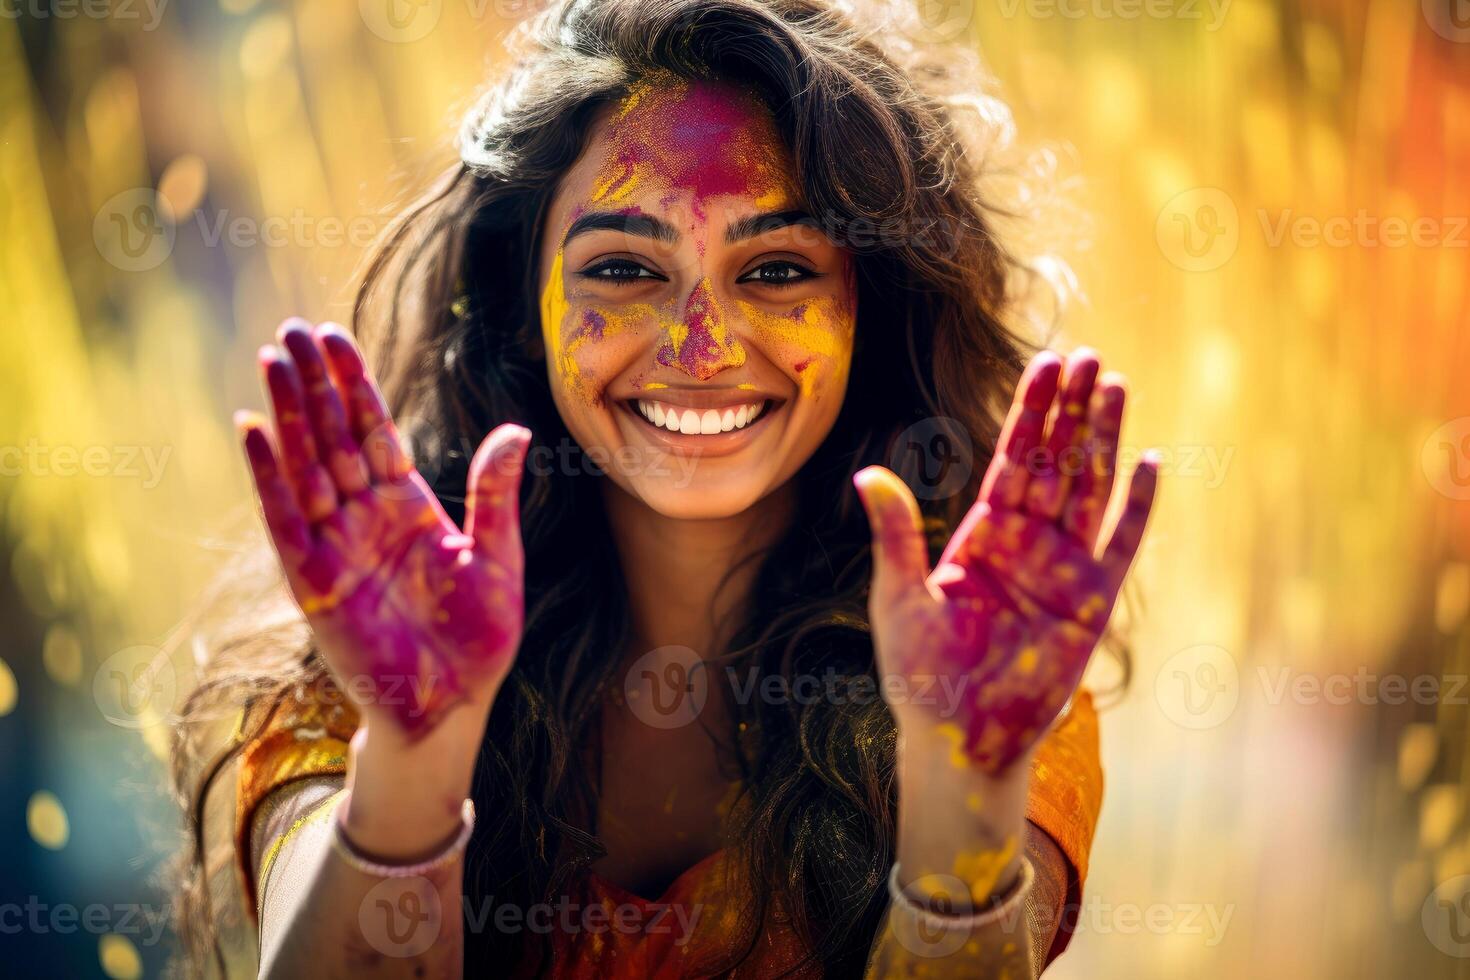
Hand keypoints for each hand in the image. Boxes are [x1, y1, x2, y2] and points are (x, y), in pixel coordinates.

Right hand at [236, 319, 530, 739]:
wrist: (453, 705)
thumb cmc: (478, 638)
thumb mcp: (497, 556)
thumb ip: (494, 494)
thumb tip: (514, 431)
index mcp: (407, 506)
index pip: (374, 431)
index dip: (353, 385)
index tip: (332, 337)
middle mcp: (365, 518)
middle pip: (332, 437)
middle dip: (313, 384)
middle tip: (289, 329)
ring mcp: (335, 546)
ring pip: (305, 467)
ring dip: (288, 415)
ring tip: (271, 361)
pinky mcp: (315, 583)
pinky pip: (286, 522)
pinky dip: (270, 478)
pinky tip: (254, 431)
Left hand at [855, 349, 1158, 774]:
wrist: (960, 736)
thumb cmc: (921, 673)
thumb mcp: (899, 597)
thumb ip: (897, 534)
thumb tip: (868, 475)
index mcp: (981, 534)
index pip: (1011, 457)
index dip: (1031, 412)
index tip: (1047, 365)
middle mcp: (1026, 542)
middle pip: (1056, 461)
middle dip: (1072, 410)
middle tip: (1091, 357)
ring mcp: (1063, 568)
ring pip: (1090, 488)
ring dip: (1104, 439)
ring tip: (1118, 386)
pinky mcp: (1093, 602)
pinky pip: (1121, 544)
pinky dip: (1138, 506)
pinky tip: (1150, 463)